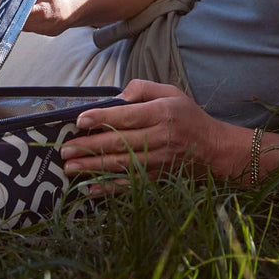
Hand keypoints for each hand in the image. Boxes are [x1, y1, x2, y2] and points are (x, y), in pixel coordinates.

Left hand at [59, 80, 238, 188]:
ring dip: (93, 167)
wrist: (214, 149)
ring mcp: (158, 162)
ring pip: (121, 165)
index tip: (80, 120)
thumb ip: (142, 88)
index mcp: (163, 113)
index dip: (103, 118)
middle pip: (120, 143)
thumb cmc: (188, 116)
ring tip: (70, 167)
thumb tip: (116, 98)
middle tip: (65, 150)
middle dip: (89, 147)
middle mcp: (160, 138)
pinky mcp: (157, 178)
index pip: (128, 116)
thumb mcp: (170, 92)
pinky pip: (130, 185)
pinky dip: (109, 189)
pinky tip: (90, 190)